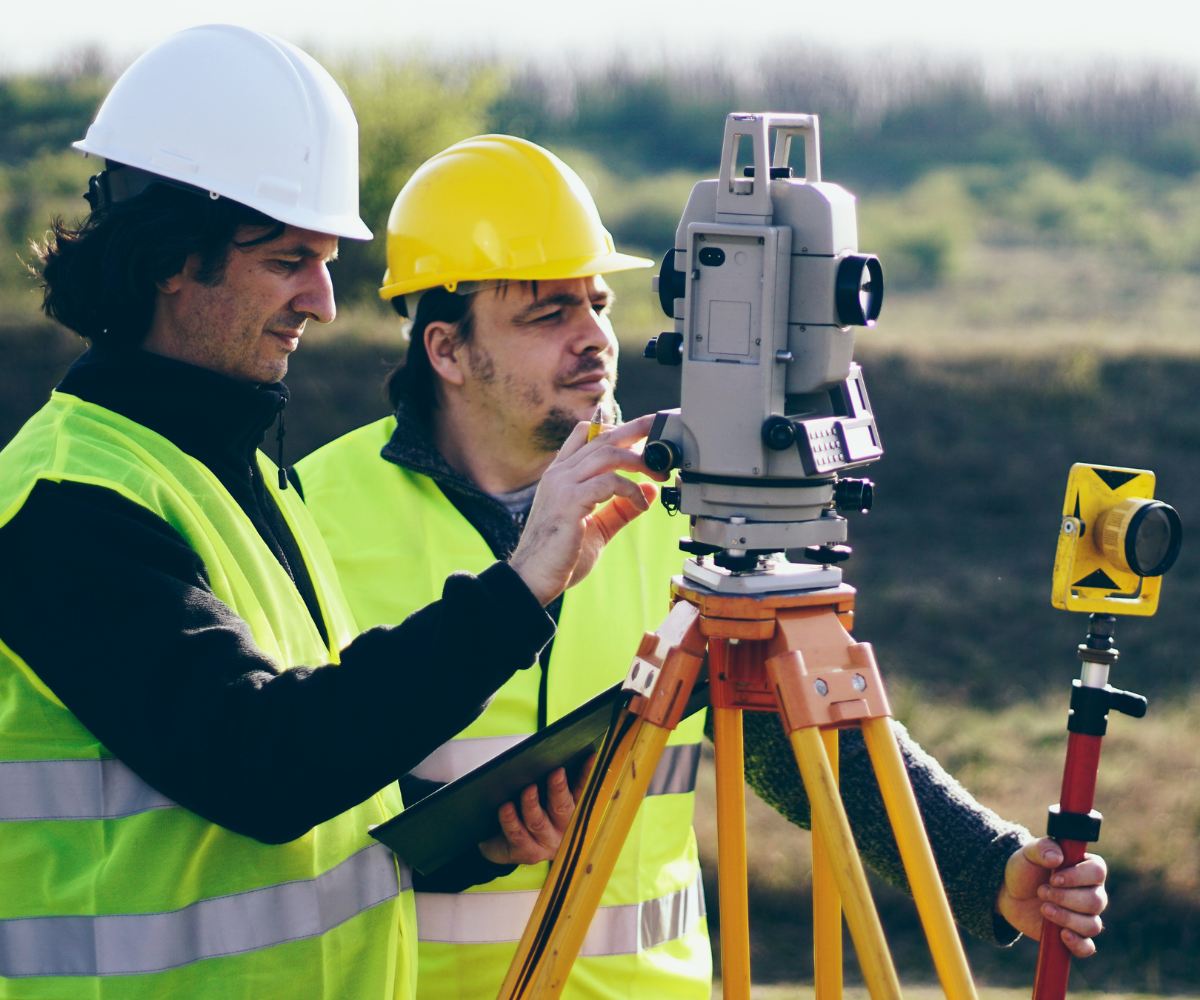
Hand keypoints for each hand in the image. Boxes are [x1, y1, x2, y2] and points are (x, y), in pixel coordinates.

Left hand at [478, 765, 584, 865]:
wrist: (505, 846)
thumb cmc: (528, 815)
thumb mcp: (544, 799)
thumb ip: (554, 782)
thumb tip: (559, 756)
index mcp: (572, 812)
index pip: (583, 790)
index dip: (588, 774)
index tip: (590, 757)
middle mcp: (563, 830)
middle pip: (562, 808)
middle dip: (559, 790)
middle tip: (556, 772)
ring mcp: (545, 843)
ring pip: (538, 822)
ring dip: (532, 804)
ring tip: (528, 789)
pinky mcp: (527, 852)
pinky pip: (517, 835)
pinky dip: (511, 820)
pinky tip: (506, 808)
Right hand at [509, 413, 661, 605]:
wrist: (533, 579)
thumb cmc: (559, 556)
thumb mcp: (597, 527)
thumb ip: (620, 508)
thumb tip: (648, 491)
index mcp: (561, 475)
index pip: (587, 434)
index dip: (618, 428)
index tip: (645, 435)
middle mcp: (559, 473)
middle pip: (602, 436)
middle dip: (637, 430)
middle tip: (663, 433)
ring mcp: (562, 485)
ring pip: (607, 453)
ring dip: (638, 459)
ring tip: (658, 473)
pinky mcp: (569, 502)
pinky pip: (609, 482)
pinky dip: (631, 490)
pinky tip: (641, 504)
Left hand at [996, 837, 1107, 957]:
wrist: (1010, 892)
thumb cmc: (1024, 869)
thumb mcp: (1028, 853)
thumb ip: (1042, 848)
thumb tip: (1057, 857)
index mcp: (1085, 868)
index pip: (1098, 871)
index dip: (1078, 877)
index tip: (1055, 878)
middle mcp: (1092, 893)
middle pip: (1096, 901)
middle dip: (1066, 898)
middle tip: (1042, 891)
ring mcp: (1085, 916)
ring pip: (1092, 925)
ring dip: (1066, 918)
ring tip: (1044, 908)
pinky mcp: (1074, 935)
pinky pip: (1087, 947)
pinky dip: (1077, 944)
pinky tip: (1061, 935)